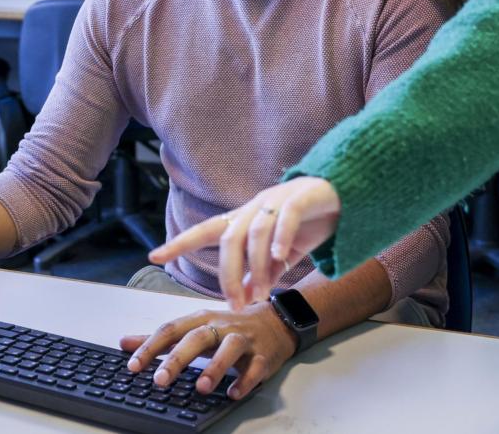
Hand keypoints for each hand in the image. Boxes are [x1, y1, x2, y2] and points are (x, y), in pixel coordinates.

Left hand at [119, 305, 296, 400]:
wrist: (274, 320)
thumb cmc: (228, 326)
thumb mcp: (194, 327)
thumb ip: (161, 338)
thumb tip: (124, 342)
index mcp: (200, 319)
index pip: (171, 329)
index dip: (151, 347)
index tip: (134, 365)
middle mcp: (220, 326)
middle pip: (197, 337)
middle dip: (177, 358)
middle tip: (160, 380)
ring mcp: (243, 339)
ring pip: (229, 349)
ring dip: (215, 368)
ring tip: (201, 388)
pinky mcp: (263, 355)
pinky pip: (255, 368)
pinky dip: (245, 381)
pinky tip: (234, 393)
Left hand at [148, 177, 340, 309]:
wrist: (344, 195)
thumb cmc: (308, 223)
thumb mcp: (282, 254)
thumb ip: (265, 271)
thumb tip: (250, 296)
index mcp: (244, 219)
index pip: (206, 231)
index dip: (180, 243)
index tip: (154, 256)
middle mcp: (255, 207)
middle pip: (229, 238)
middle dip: (228, 274)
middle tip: (235, 304)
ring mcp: (277, 200)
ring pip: (255, 232)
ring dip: (256, 266)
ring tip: (261, 294)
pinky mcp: (302, 198)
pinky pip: (286, 217)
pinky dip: (281, 239)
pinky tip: (280, 259)